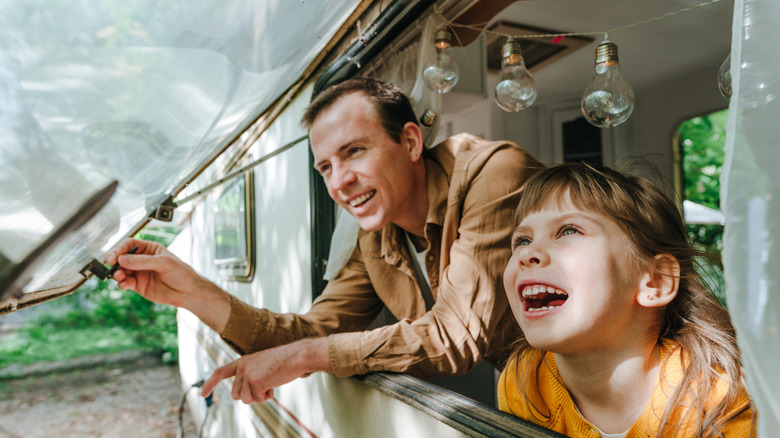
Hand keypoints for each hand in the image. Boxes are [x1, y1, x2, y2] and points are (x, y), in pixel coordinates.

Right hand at [104, 238, 230, 331]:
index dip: (120, 248)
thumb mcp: (163, 263)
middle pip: (121, 257)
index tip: (115, 255)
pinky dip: (121, 283)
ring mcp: (138, 272)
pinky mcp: (137, 285)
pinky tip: (124, 284)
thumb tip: (121, 259)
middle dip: (114, 260)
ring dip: (116, 273)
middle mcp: (141, 260)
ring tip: (119, 276)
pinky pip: (125, 283)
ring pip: (120, 270)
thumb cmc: (181, 273)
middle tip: (110, 263)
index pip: (129, 244)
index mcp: (149, 249)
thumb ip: (142, 261)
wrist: (187, 292)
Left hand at [201, 338, 330, 403]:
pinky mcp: (255, 381)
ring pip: (246, 399)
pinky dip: (267, 396)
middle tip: (265, 385)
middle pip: (237, 394)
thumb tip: (243, 394)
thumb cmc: (285, 361)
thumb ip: (251, 375)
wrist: (297, 356)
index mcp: (243, 361)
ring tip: (271, 382)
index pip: (221, 372)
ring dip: (259, 396)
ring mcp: (248, 373)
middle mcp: (242, 366)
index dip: (210, 383)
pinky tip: (274, 383)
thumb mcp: (263, 365)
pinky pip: (258, 399)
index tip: (203, 393)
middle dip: (251, 395)